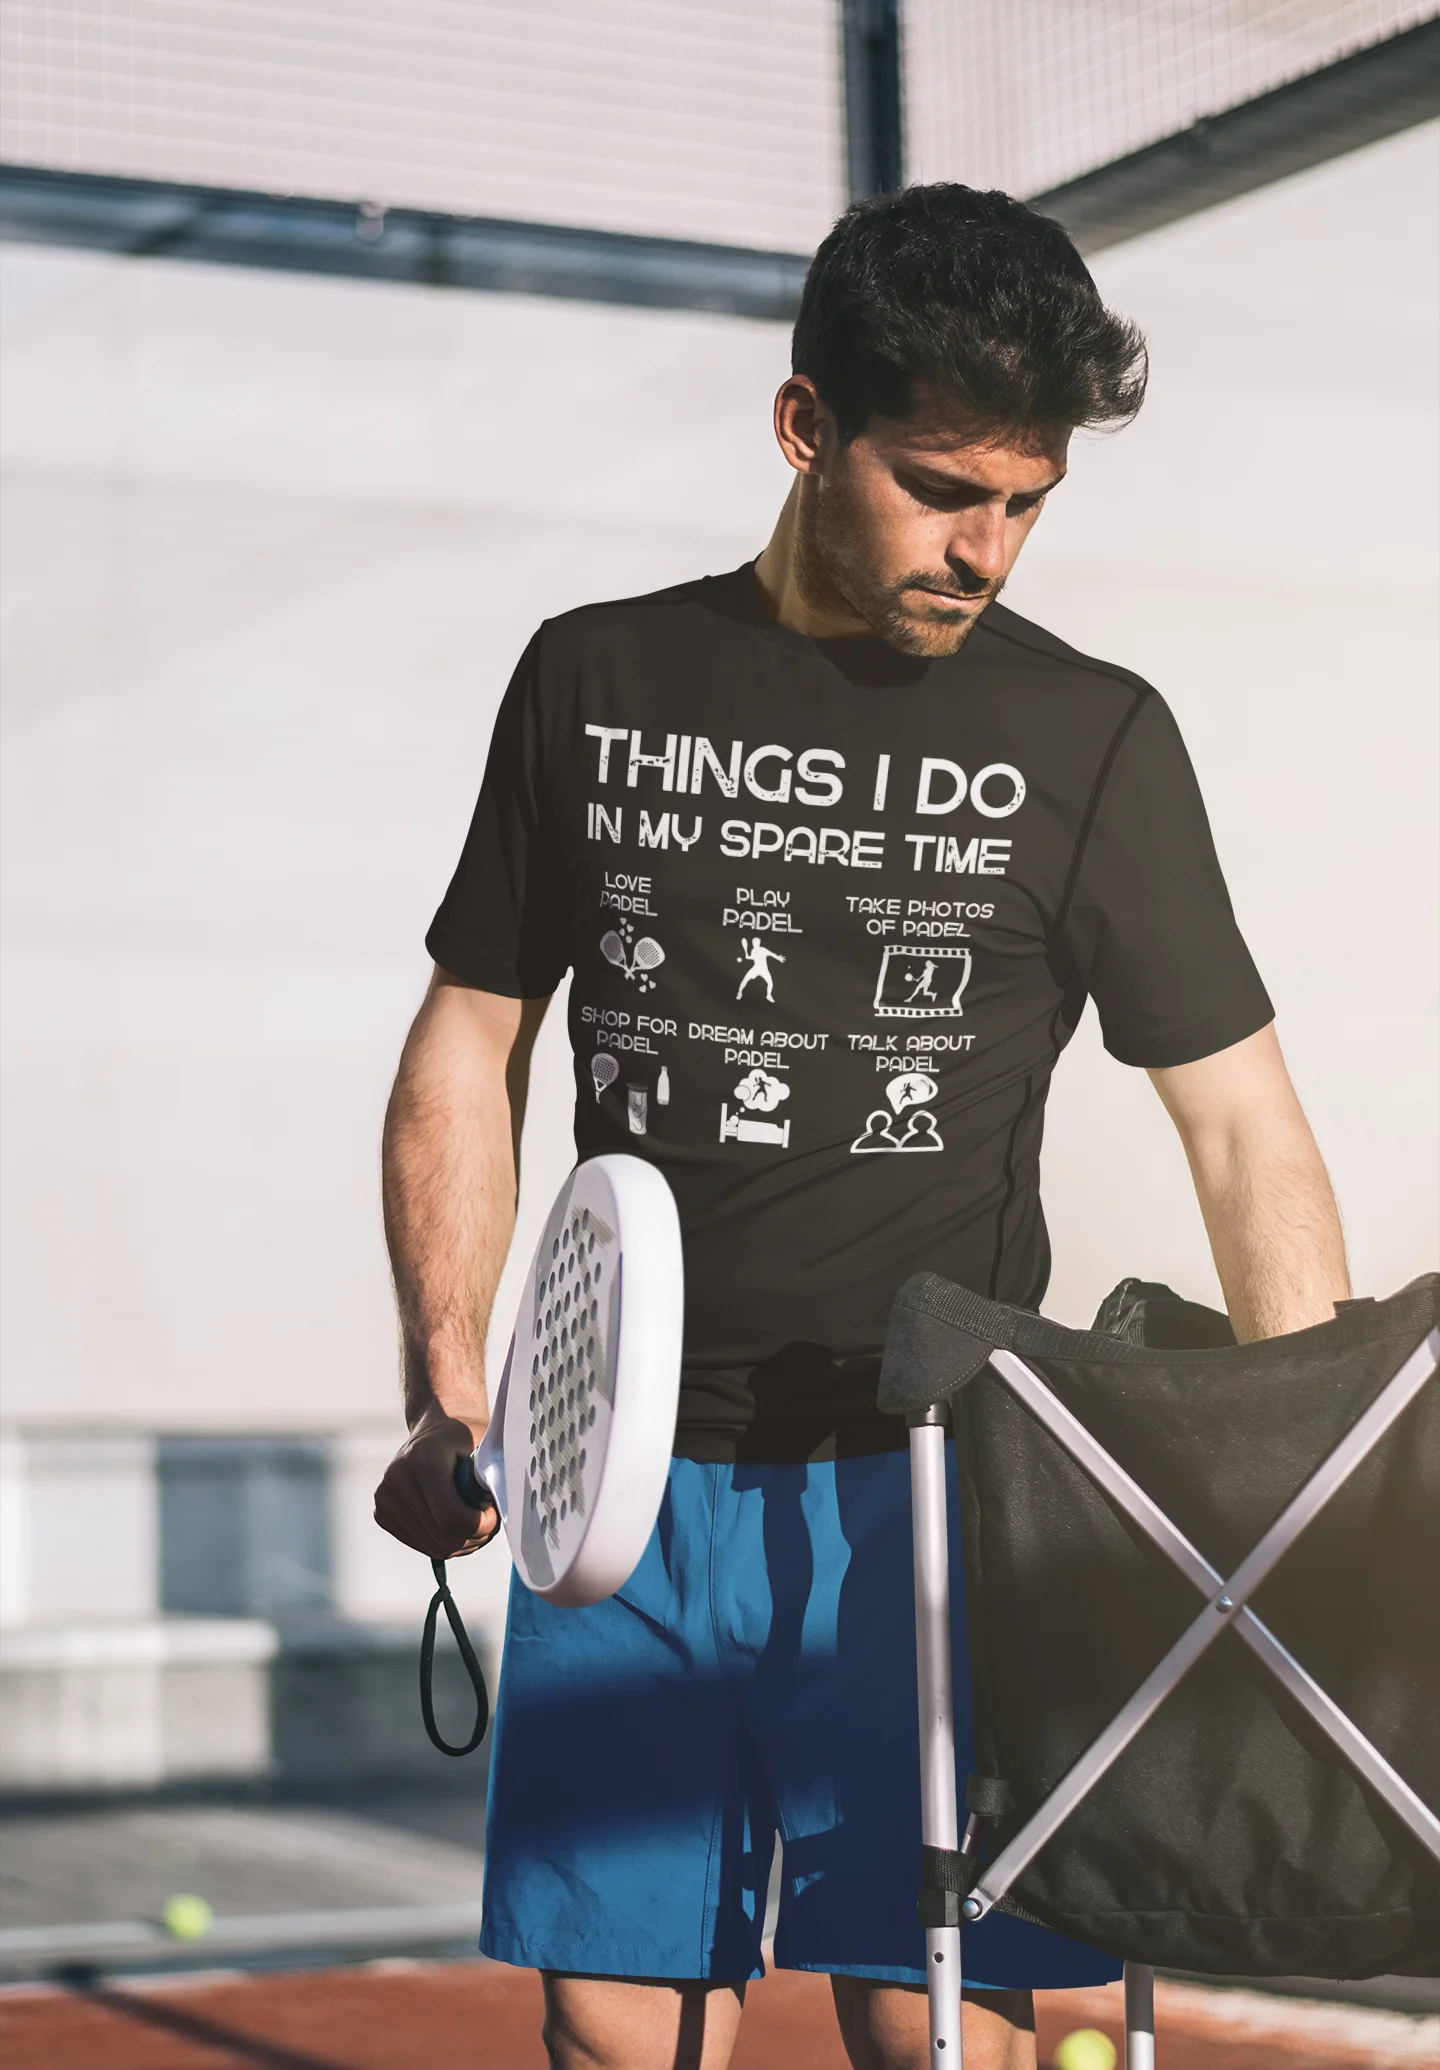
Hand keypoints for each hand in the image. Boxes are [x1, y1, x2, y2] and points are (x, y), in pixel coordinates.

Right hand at [373, 1407, 500, 1559]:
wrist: (438, 1427)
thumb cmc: (466, 1438)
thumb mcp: (484, 1449)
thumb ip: (491, 1479)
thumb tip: (503, 1511)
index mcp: (423, 1460)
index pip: (453, 1518)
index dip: (481, 1526)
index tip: (495, 1515)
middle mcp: (398, 1479)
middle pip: (444, 1538)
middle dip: (475, 1537)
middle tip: (489, 1521)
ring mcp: (386, 1497)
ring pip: (434, 1546)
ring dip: (462, 1543)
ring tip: (475, 1522)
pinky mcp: (382, 1513)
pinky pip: (422, 1545)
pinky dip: (444, 1542)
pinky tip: (455, 1524)